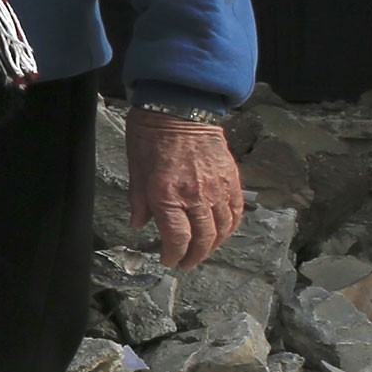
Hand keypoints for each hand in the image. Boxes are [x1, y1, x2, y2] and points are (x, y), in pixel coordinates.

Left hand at [127, 108, 244, 270]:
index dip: (174, 255)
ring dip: (214, 245)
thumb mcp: (135, 169)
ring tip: (203, 250)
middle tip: (186, 263)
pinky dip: (232, 226)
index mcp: (168, 195)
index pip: (177, 238)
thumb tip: (138, 224)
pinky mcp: (232, 179)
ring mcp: (218, 188)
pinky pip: (237, 211)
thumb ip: (139, 201)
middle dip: (195, 256)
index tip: (168, 260)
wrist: (180, 107)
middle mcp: (196, 196)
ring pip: (223, 229)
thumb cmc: (150, 135)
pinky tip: (223, 231)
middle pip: (203, 239)